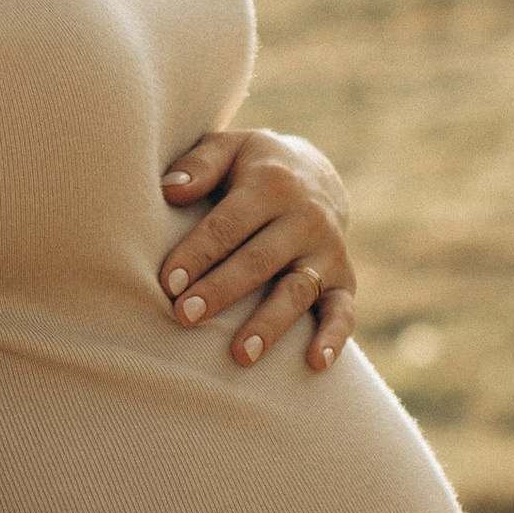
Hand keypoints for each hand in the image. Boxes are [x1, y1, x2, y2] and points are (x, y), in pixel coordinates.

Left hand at [157, 124, 355, 372]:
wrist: (314, 173)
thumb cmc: (252, 168)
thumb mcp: (227, 149)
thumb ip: (198, 165)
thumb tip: (170, 190)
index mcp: (272, 184)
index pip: (229, 224)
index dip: (198, 253)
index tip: (168, 283)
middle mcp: (306, 218)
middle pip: (259, 260)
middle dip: (222, 290)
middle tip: (185, 317)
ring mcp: (328, 251)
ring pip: (298, 291)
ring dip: (270, 324)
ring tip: (240, 354)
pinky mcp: (345, 279)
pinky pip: (343, 311)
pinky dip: (333, 337)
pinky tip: (315, 363)